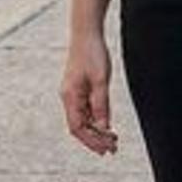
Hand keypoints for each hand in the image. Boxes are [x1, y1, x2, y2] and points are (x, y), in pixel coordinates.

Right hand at [60, 31, 118, 155]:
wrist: (86, 32)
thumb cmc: (93, 53)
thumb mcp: (100, 81)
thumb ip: (101, 105)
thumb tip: (103, 128)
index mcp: (70, 96)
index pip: (77, 128)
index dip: (91, 141)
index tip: (107, 148)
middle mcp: (68, 97)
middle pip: (79, 126)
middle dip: (94, 139)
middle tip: (112, 149)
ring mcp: (73, 93)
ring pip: (82, 119)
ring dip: (96, 131)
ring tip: (113, 140)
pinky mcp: (79, 88)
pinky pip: (85, 110)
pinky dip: (95, 120)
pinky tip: (107, 124)